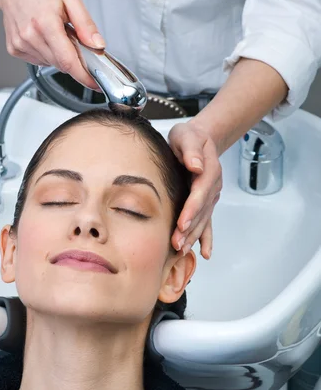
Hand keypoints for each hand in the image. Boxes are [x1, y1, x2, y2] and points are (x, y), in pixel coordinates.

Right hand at [0, 0, 104, 88]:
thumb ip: (86, 24)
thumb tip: (98, 46)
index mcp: (46, 23)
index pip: (68, 61)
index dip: (83, 75)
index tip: (95, 83)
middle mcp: (30, 36)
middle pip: (61, 65)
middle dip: (73, 58)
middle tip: (72, 37)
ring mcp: (20, 45)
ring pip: (51, 64)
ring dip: (59, 54)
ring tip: (55, 32)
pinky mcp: (14, 49)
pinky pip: (39, 60)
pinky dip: (47, 53)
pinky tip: (43, 36)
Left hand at [168, 120, 221, 258]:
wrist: (200, 140)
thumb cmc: (190, 138)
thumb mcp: (187, 136)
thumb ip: (191, 149)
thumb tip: (196, 165)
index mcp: (209, 171)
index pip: (200, 193)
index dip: (192, 209)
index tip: (182, 222)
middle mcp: (212, 187)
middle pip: (202, 211)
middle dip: (190, 229)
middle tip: (177, 244)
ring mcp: (211, 196)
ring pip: (204, 219)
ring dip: (194, 236)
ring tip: (182, 250)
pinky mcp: (206, 202)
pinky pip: (208, 222)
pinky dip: (207, 238)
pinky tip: (206, 253)